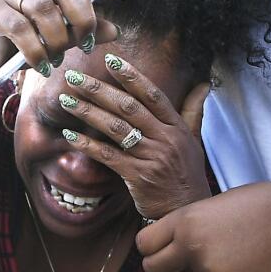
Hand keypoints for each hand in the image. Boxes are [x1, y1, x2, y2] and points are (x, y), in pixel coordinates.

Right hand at [0, 0, 126, 78]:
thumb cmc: (20, 42)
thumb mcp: (57, 37)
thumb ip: (82, 31)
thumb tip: (116, 30)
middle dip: (83, 17)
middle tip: (87, 43)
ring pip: (43, 9)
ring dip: (58, 40)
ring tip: (57, 59)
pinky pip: (21, 30)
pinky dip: (37, 52)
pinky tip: (42, 66)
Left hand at [59, 53, 211, 218]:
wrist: (186, 211)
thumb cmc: (187, 174)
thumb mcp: (195, 140)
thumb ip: (194, 110)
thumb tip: (204, 84)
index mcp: (177, 127)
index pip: (153, 95)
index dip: (132, 76)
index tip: (111, 60)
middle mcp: (166, 139)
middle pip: (129, 107)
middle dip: (99, 90)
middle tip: (74, 76)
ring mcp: (152, 157)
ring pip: (116, 128)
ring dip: (88, 112)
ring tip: (66, 100)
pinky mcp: (138, 177)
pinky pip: (109, 156)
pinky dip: (88, 145)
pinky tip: (71, 135)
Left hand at [137, 181, 270, 271]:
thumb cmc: (267, 203)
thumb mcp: (220, 203)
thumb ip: (194, 223)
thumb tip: (180, 238)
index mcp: (186, 221)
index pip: (144, 244)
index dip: (153, 248)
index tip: (164, 249)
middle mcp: (191, 249)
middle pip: (153, 270)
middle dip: (166, 268)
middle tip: (187, 263)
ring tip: (241, 253)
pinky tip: (253, 265)